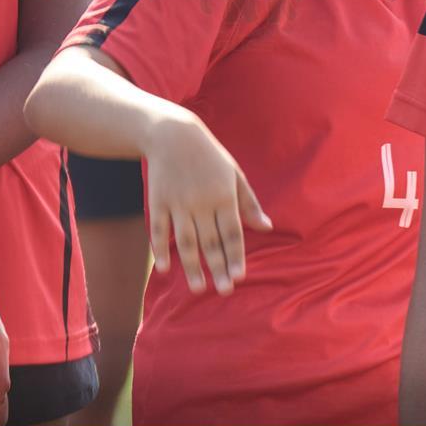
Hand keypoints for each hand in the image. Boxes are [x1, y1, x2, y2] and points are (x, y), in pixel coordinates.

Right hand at [142, 111, 271, 294]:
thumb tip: (267, 227)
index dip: (235, 255)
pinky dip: (160, 249)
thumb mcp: (235, 174)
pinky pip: (159, 230)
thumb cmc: (210, 157)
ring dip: (192, 266)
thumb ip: (249, 203)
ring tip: (198, 289)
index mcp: (224, 196)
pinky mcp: (158, 201)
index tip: (239, 277)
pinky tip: (164, 269)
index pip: (232, 232)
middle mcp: (201, 202)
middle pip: (210, 241)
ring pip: (186, 241)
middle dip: (218, 268)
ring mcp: (178, 203)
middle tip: (224, 291)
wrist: (173, 134)